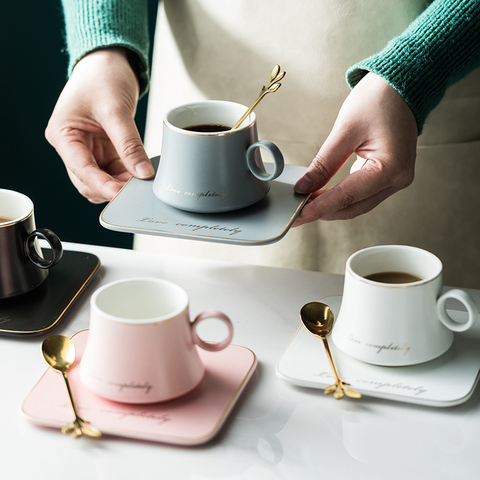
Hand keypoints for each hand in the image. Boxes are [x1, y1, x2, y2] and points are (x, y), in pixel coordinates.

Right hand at [45, 48, 153, 202]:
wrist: (109, 62)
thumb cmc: (103, 77)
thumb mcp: (116, 110)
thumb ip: (129, 144)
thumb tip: (143, 173)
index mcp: (62, 135)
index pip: (81, 169)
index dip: (102, 185)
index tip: (122, 194)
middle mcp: (72, 146)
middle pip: (88, 181)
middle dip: (111, 187)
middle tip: (137, 188)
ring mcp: (88, 150)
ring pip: (102, 180)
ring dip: (120, 184)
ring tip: (141, 180)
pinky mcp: (103, 150)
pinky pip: (114, 172)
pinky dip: (126, 176)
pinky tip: (140, 173)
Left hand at [293, 72, 417, 224]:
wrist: (400, 85)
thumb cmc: (379, 99)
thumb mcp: (345, 130)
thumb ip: (324, 164)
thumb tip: (304, 187)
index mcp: (391, 168)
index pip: (347, 196)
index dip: (319, 208)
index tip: (297, 215)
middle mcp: (398, 179)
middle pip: (353, 207)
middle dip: (323, 211)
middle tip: (295, 213)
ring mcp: (395, 179)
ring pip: (357, 204)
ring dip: (330, 206)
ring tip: (304, 205)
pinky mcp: (387, 175)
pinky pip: (361, 194)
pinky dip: (340, 196)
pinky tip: (320, 195)